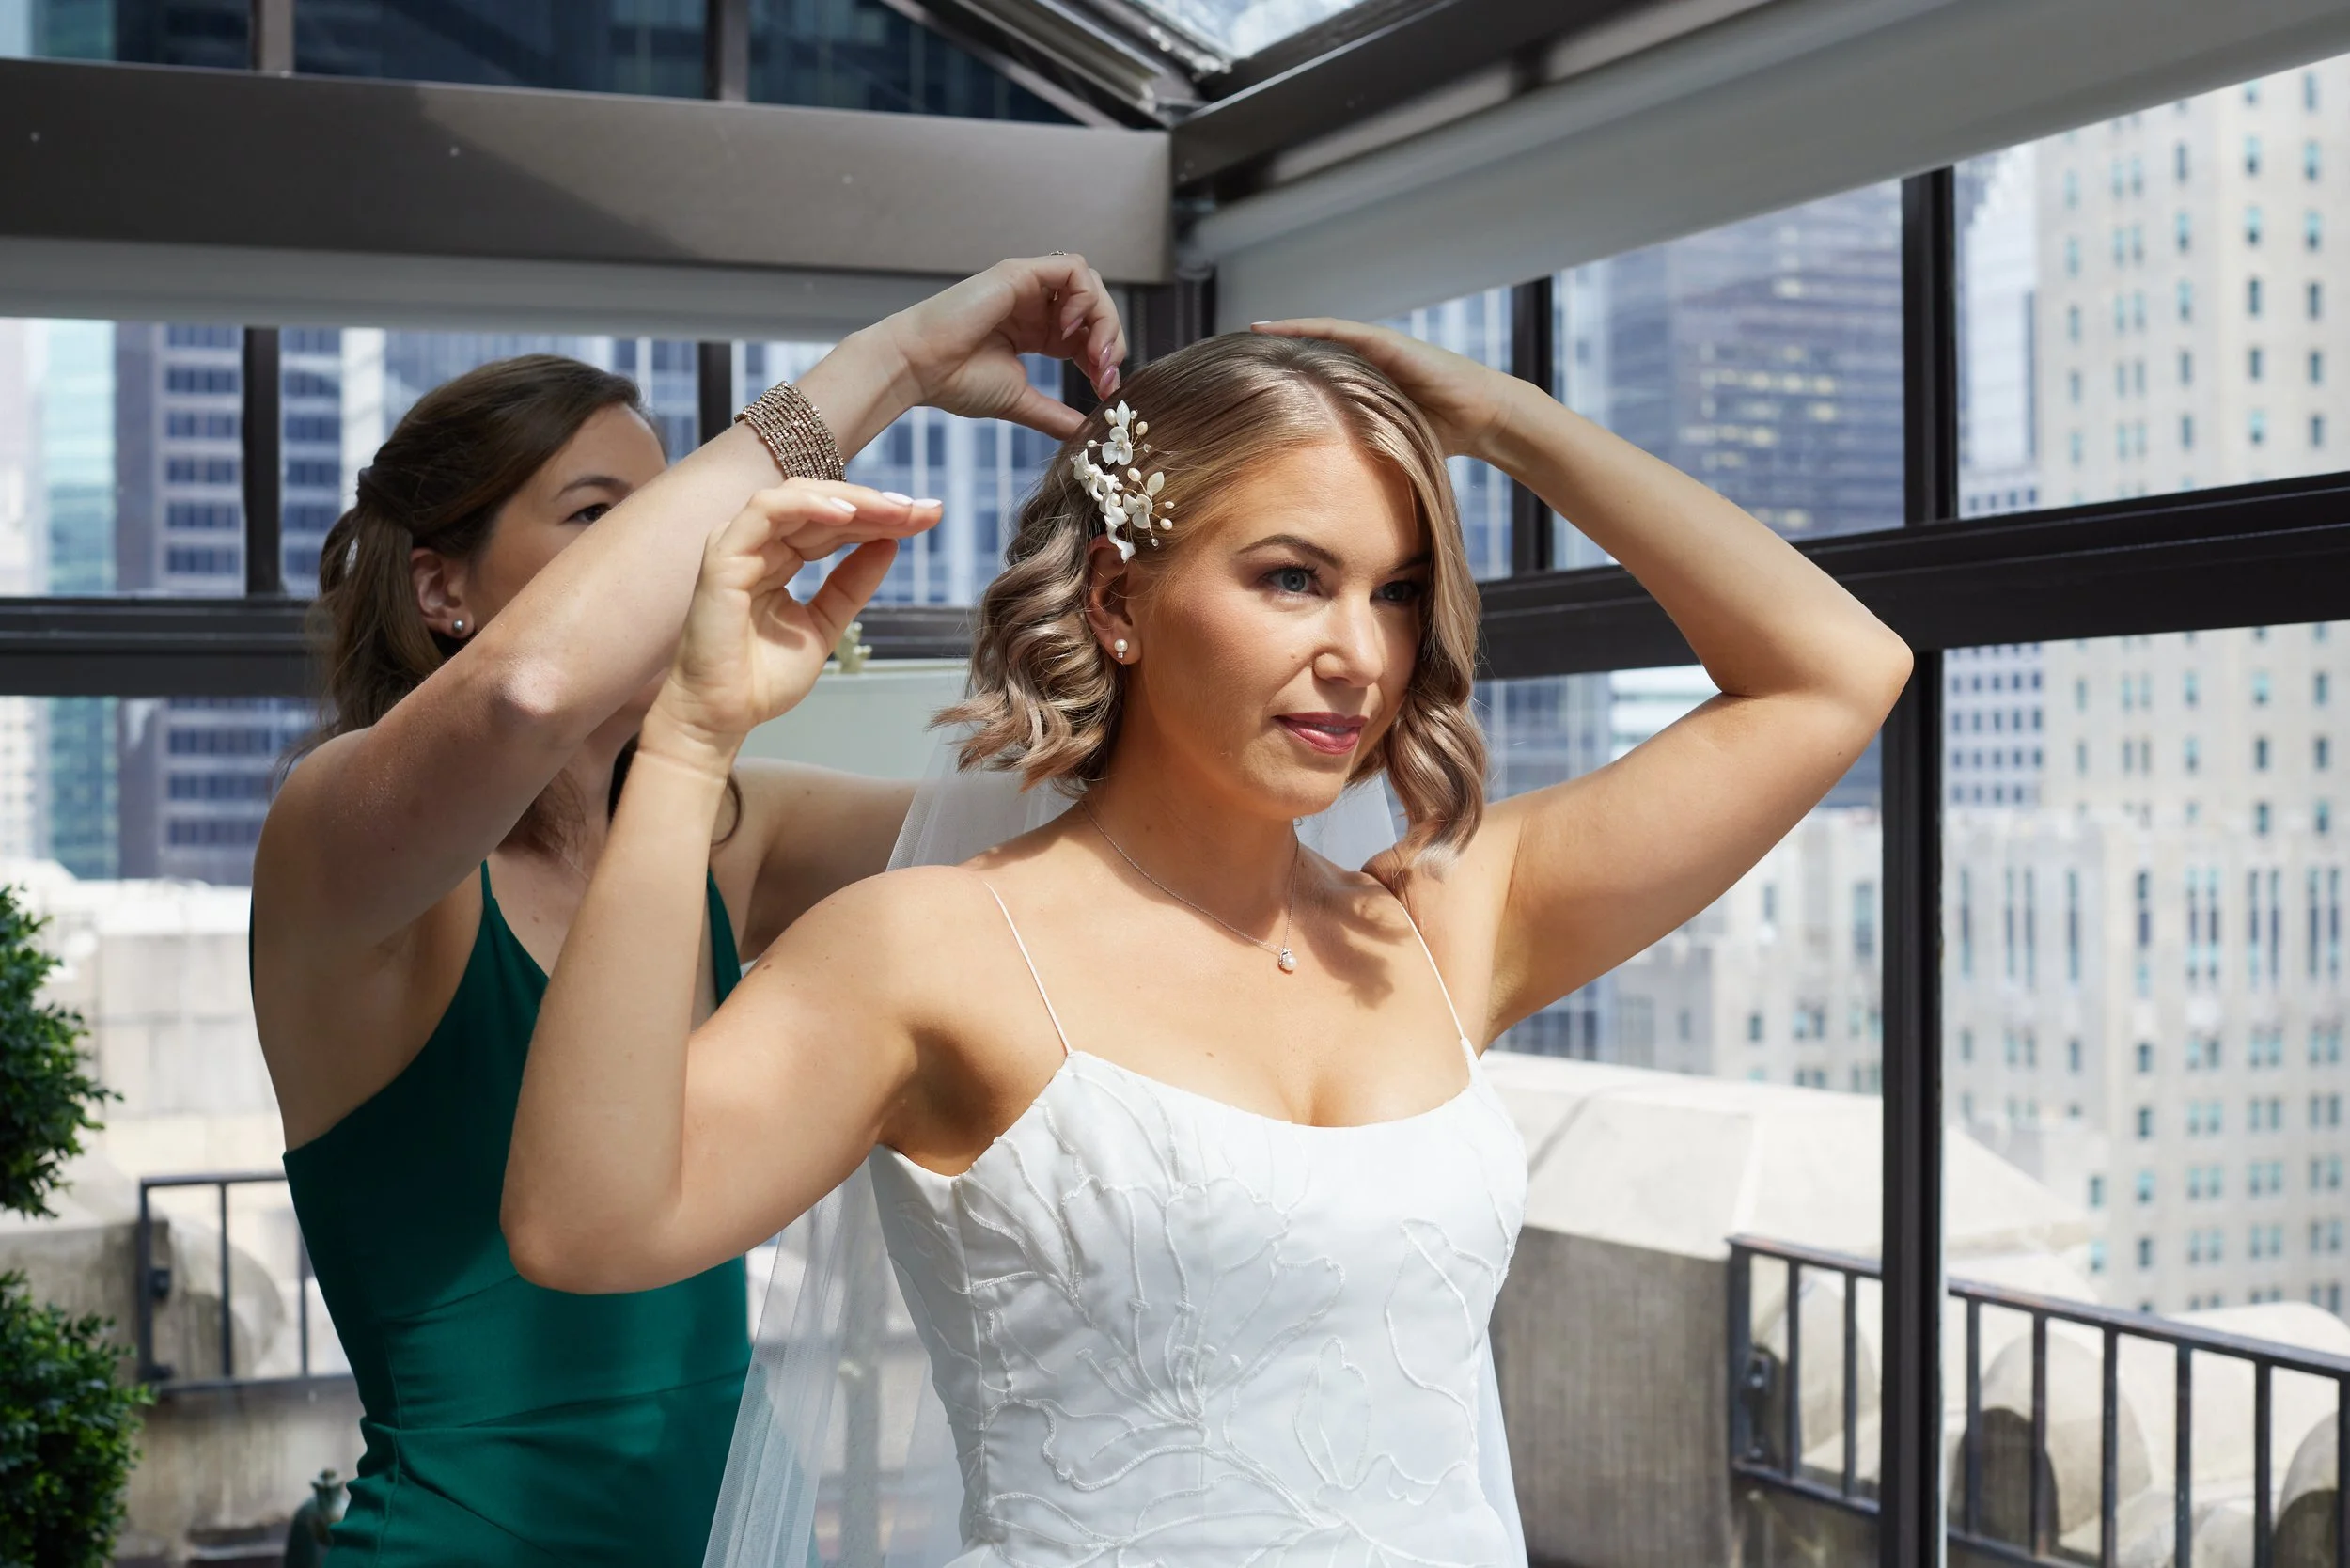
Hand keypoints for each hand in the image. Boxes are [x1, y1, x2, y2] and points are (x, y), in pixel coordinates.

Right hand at [642, 483, 937, 773]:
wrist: (723, 718)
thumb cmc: (761, 679)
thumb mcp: (825, 625)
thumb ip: (851, 585)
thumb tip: (889, 544)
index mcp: (780, 557)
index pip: (835, 523)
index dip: (882, 517)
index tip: (928, 517)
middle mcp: (759, 544)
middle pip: (822, 504)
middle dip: (876, 503)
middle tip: (923, 509)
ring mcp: (737, 545)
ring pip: (797, 497)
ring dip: (850, 499)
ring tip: (893, 510)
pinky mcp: (723, 557)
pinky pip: (765, 512)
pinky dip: (807, 506)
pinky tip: (848, 514)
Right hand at [877, 256, 1127, 440]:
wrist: (919, 368)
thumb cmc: (956, 381)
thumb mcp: (1019, 401)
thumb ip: (1054, 414)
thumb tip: (1085, 433)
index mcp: (1036, 331)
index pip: (1088, 334)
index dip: (1105, 360)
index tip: (1105, 391)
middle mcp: (1034, 305)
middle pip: (1096, 307)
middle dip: (1111, 341)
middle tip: (1104, 375)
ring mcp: (1027, 286)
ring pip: (1090, 284)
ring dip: (1103, 319)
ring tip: (1091, 354)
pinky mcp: (1019, 273)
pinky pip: (1072, 268)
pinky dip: (1084, 297)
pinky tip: (1069, 328)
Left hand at [1250, 317, 1520, 461]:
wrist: (1482, 419)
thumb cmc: (1439, 439)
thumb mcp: (1385, 449)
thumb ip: (1356, 459)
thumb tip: (1322, 497)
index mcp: (1359, 388)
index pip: (1309, 381)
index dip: (1277, 382)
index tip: (1240, 389)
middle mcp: (1362, 365)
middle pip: (1306, 356)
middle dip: (1270, 356)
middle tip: (1226, 360)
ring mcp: (1373, 350)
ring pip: (1316, 338)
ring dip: (1279, 335)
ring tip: (1241, 336)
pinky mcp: (1385, 342)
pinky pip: (1337, 331)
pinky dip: (1304, 327)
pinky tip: (1273, 326)